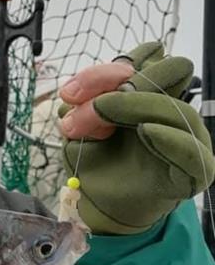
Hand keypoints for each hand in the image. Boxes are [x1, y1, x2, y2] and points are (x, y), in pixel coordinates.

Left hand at [58, 42, 213, 234]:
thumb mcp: (80, 129)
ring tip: (97, 130)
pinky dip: (168, 138)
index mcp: (148, 91)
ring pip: (175, 107)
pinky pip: (190, 149)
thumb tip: (76, 93)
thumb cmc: (97, 162)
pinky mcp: (194, 169)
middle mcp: (171, 106)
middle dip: (121, 84)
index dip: (108, 69)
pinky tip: (145, 131)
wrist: (102, 206)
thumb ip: (82, 105)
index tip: (69, 94)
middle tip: (80, 111)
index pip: (147, 58)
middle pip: (169, 71)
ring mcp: (187, 136)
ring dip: (130, 110)